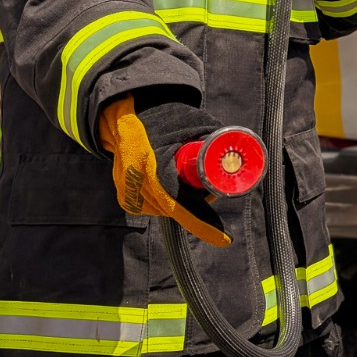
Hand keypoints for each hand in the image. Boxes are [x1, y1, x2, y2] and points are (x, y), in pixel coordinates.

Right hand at [98, 94, 230, 246]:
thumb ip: (209, 139)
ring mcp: (128, 194)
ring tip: (183, 174)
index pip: (177, 203)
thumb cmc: (159, 117)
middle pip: (176, 208)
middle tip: (211, 188)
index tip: (224, 239)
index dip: (202, 222)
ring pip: (168, 209)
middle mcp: (135, 184)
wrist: (122, 117)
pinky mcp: (127, 200)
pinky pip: (157, 207)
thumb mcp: (189, 122)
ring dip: (182, 200)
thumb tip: (234, 155)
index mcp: (147, 165)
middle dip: (198, 203)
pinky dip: (168, 199)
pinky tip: (168, 180)